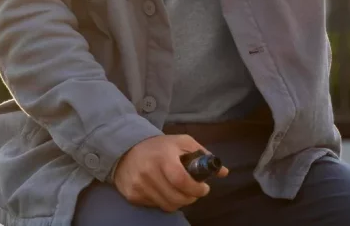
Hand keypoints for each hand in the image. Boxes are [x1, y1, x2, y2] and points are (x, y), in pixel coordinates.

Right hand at [113, 134, 228, 211]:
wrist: (126, 149)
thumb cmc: (160, 146)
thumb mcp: (182, 142)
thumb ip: (203, 155)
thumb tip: (223, 172)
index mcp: (163, 156)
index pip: (181, 180)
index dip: (196, 189)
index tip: (204, 188)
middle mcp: (149, 172)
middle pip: (176, 198)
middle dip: (191, 198)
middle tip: (194, 192)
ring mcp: (139, 185)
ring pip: (167, 206)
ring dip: (179, 201)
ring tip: (180, 191)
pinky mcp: (132, 196)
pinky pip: (155, 206)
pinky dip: (164, 201)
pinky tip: (164, 190)